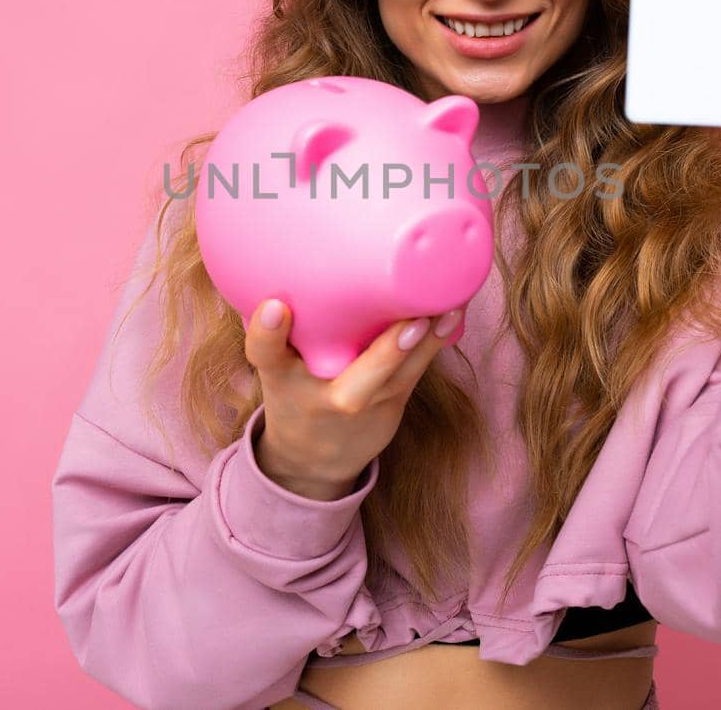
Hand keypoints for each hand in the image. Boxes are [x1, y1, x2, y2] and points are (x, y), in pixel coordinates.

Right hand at [242, 299, 465, 499]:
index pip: (264, 355)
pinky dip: (436, 341)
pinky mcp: (393, 405)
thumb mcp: (276, 364)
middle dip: (387, 353)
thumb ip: (282, 325)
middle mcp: (323, 397)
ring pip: (401, 375)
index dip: (267, 332)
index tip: (275, 307)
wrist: (312, 461)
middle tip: (414, 320)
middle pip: (355, 381)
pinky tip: (455, 310)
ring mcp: (363, 406)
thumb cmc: (293, 390)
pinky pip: (417, 371)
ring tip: (451, 306)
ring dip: (429, 342)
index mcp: (280, 378)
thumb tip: (288, 259)